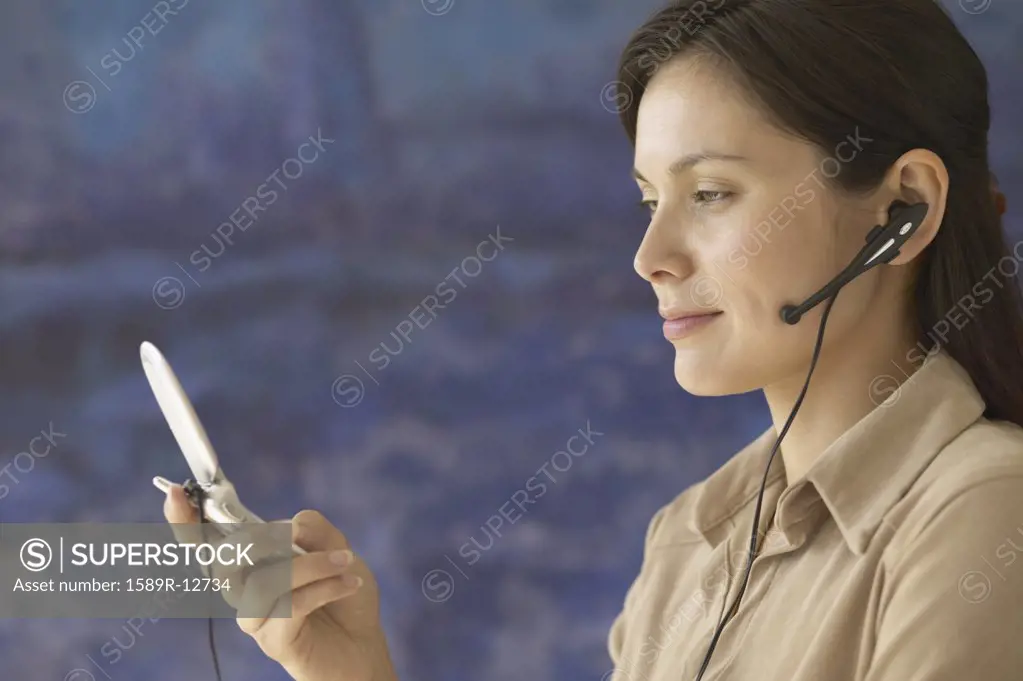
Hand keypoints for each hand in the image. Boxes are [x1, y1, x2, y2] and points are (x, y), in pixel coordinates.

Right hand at [161, 483, 396, 680]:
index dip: (185, 520)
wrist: (363, 646)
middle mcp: (244, 592)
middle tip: (300, 538)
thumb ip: (314, 530)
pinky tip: (349, 584)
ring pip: (263, 581)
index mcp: (253, 563)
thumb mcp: (337, 549)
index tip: (172, 492)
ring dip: (310, 565)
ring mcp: (255, 619)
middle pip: (223, 561)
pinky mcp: (274, 641)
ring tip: (345, 562)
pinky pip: (291, 604)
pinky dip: (325, 587)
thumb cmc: (342, 596)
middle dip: (261, 540)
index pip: (210, 542)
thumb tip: (289, 525)